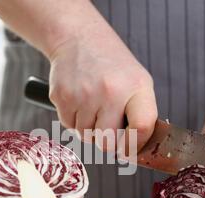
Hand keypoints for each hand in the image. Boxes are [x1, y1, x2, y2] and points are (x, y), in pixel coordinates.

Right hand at [48, 28, 157, 151]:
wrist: (78, 39)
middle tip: (107, 125)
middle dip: (107, 140)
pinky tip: (80, 100)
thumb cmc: (112, 66)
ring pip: (86, 137)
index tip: (129, 149)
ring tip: (93, 104)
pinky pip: (69, 126)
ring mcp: (84, 95)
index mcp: (136, 87)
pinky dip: (74, 120)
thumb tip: (134, 151)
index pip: (141, 128)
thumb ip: (141, 115)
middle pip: (107, 143)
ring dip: (89, 128)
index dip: (135, 146)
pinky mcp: (62, 97)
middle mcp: (110, 92)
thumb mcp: (137, 82)